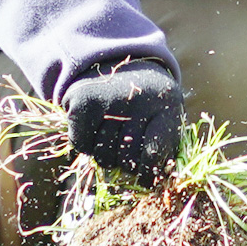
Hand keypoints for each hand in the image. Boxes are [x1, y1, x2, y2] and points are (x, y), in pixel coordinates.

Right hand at [62, 61, 183, 186]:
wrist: (119, 60)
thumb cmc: (148, 101)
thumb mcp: (165, 116)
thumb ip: (163, 148)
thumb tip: (153, 185)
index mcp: (166, 108)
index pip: (153, 154)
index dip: (148, 173)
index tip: (145, 179)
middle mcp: (138, 101)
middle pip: (127, 160)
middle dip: (125, 163)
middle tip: (125, 151)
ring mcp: (110, 100)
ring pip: (103, 155)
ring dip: (105, 155)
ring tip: (111, 138)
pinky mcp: (84, 100)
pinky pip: (81, 144)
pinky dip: (84, 144)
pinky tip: (94, 130)